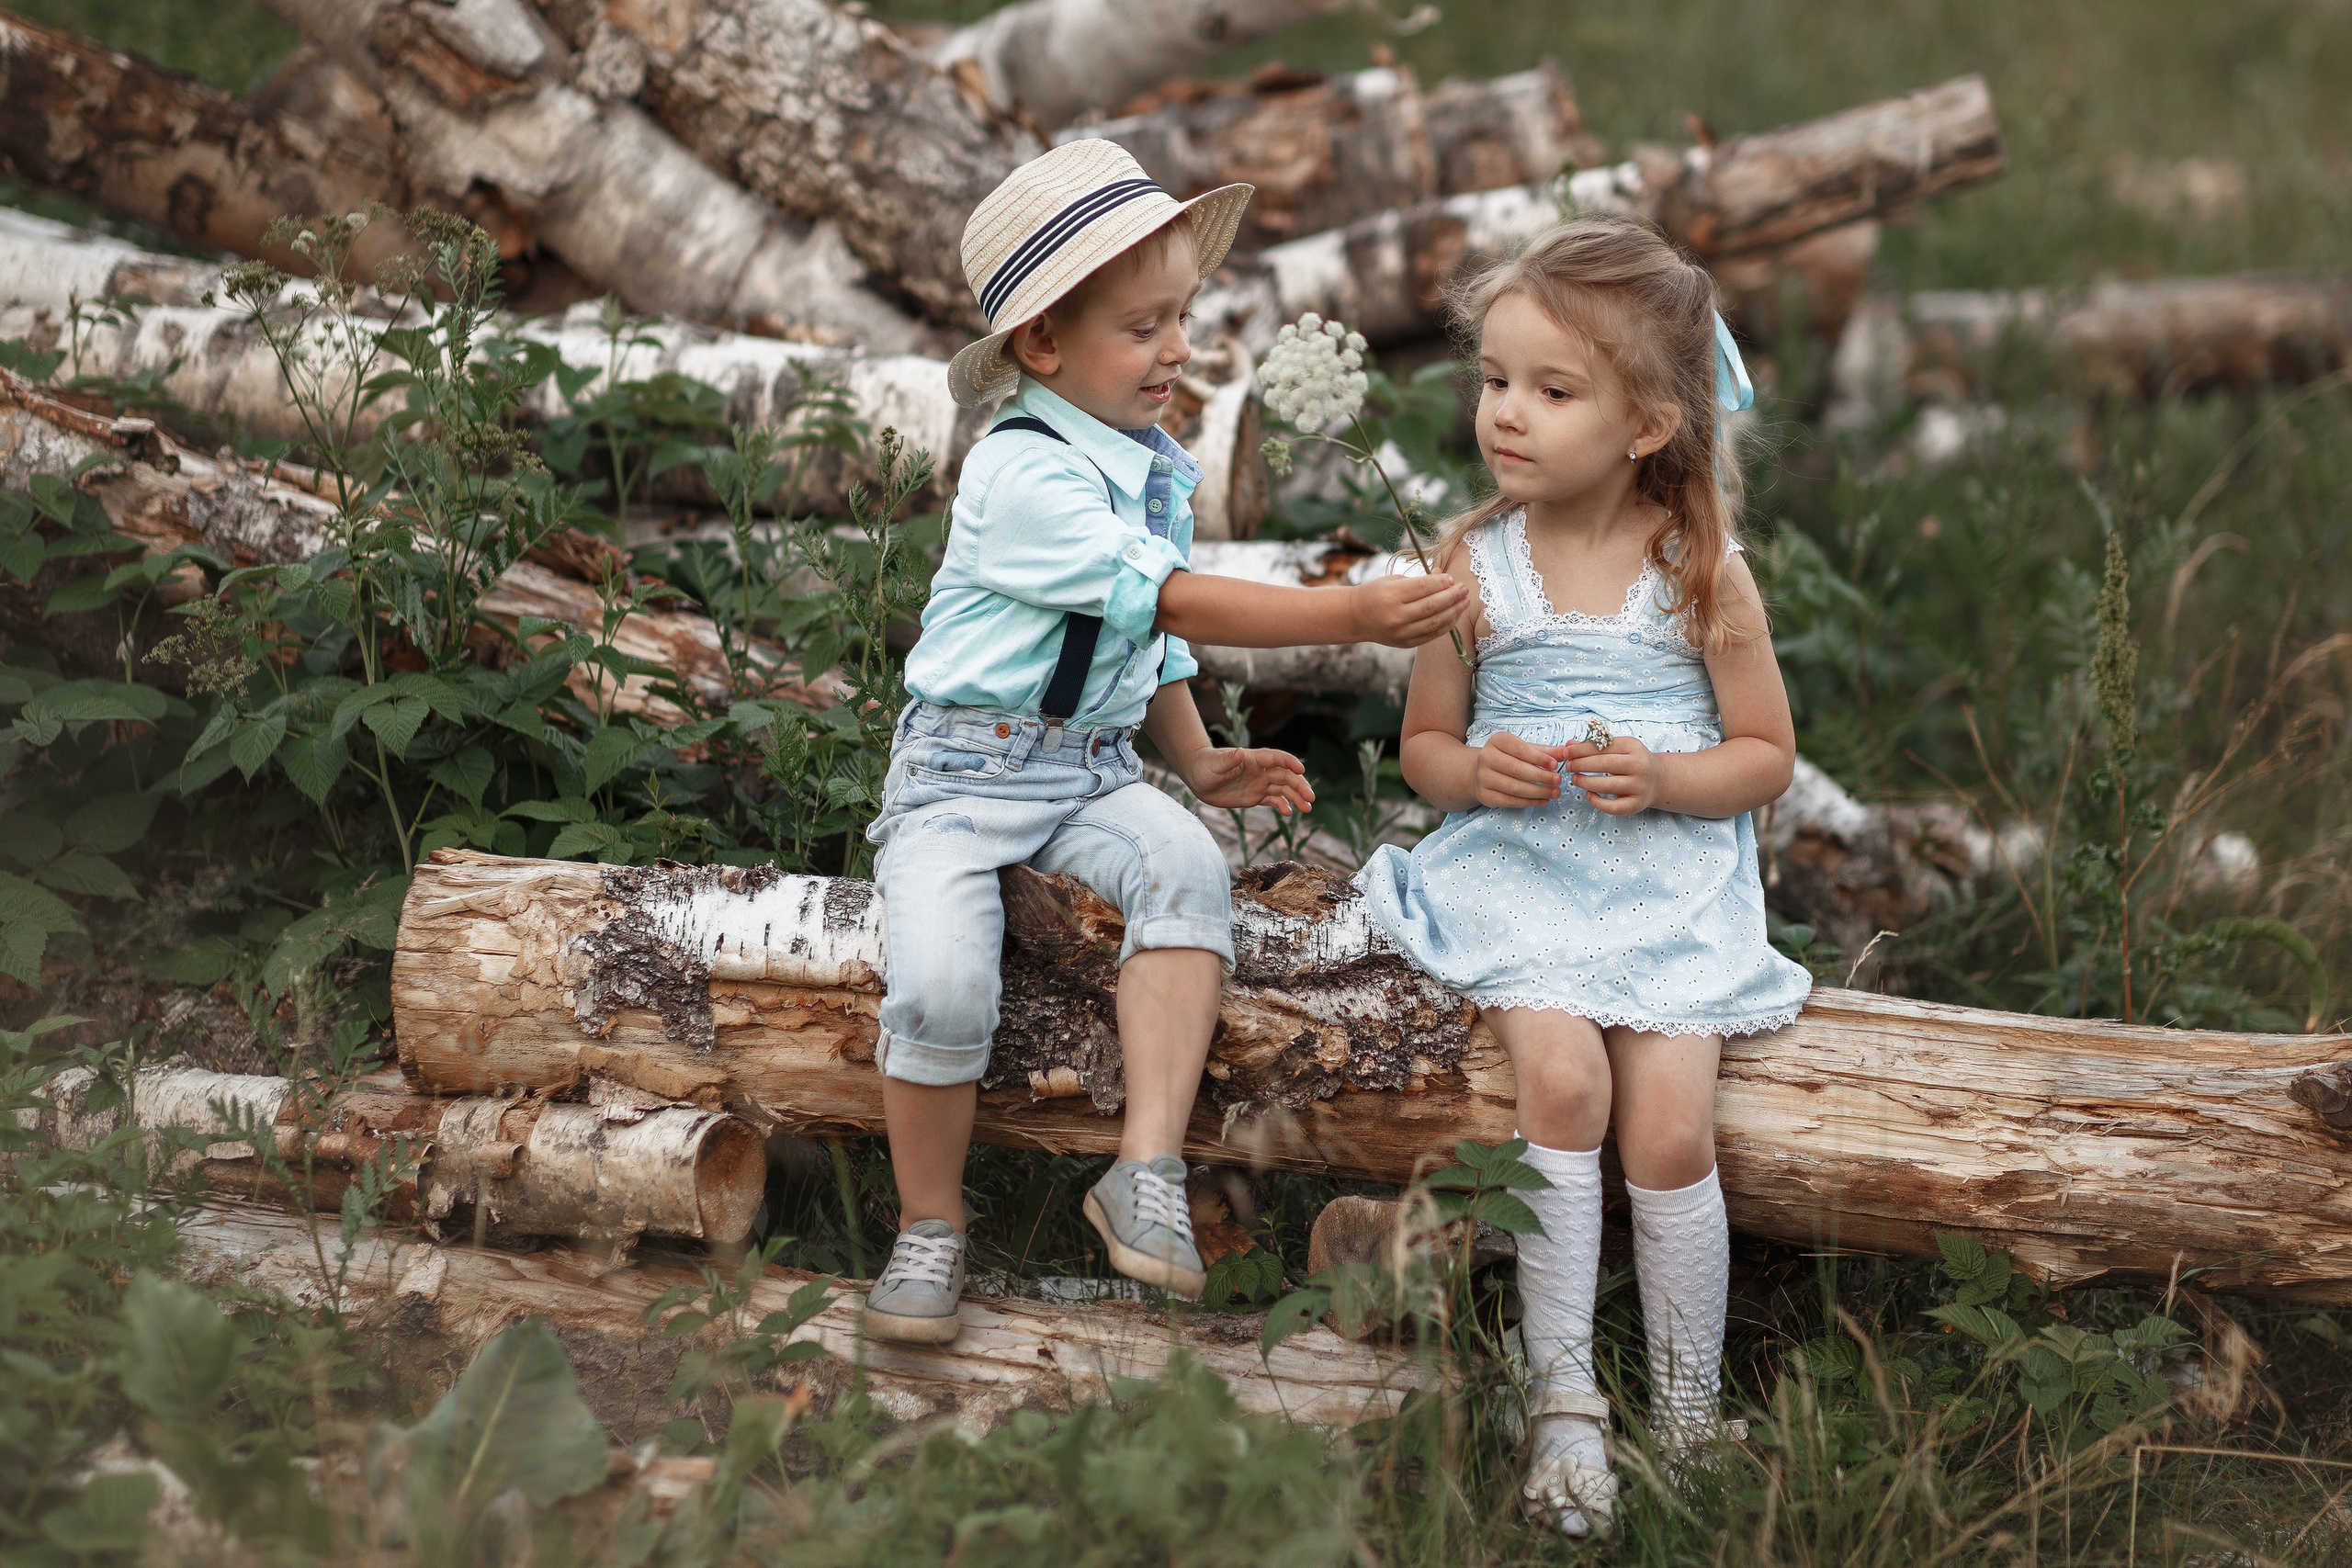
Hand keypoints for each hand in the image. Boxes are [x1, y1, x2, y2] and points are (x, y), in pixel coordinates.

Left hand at [1183, 744, 1316, 814]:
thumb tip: (1240, 752)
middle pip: (1285, 776)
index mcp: (1253, 759)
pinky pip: (1273, 800)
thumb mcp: (1213, 764)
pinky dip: (1282, 806)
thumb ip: (1228, 760)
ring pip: (1283, 789)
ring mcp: (1259, 783)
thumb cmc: (1203, 766)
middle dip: (1299, 786)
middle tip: (1310, 798)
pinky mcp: (1255, 796)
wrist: (1197, 778)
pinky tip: (1289, 812)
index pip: (1276, 758)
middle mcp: (1260, 771)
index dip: (1289, 762)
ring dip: (1296, 797)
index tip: (1301, 770)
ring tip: (1307, 808)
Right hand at [1349, 572, 1468, 648]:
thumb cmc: (1376, 593)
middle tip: (1465, 589)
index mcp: (1391, 595)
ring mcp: (1401, 632)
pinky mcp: (1405, 643)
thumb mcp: (1393, 580)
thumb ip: (1419, 580)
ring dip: (1454, 612)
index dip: (1441, 583)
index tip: (1452, 578)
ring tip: (1464, 602)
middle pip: (1432, 605)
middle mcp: (1396, 616)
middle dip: (1452, 596)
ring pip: (1435, 622)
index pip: (1423, 587)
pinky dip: (1446, 625)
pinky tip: (1454, 615)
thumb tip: (1445, 577)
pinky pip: (1431, 635)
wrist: (1355, 617)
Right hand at [1473, 732, 1567, 808]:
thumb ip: (1545, 751)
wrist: (1482, 771)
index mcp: (1497, 741)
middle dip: (1540, 776)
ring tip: (1554, 792)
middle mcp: (1486, 757)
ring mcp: (1483, 777)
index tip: (1555, 764)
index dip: (1538, 758)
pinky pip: (1510, 801)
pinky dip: (1529, 802)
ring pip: (1514, 787)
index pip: (1519, 749)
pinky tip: (1543, 800)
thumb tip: (1566, 752)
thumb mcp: (1526, 749)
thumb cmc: (1509, 757)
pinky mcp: (1484, 795)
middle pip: (1516, 769)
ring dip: (1538, 791)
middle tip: (1557, 780)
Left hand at [1562, 735, 1661, 813]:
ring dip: (1585, 782)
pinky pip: (1613, 807)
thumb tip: (1569, 744)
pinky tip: (1589, 795)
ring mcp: (1639, 786)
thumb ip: (1595, 746)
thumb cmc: (1632, 761)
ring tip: (1575, 779)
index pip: (1603, 746)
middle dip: (1581, 765)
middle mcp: (1639, 766)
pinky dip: (1597, 802)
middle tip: (1568, 766)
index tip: (1566, 751)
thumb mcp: (1619, 748)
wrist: (1658, 779)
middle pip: (1604, 765)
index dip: (1582, 749)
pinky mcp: (1637, 804)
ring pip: (1607, 786)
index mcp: (1633, 747)